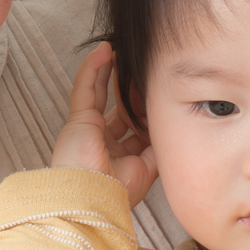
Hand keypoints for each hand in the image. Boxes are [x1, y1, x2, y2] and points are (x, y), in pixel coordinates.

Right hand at [54, 43, 157, 205]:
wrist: (91, 200)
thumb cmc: (116, 192)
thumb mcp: (148, 169)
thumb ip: (158, 147)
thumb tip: (172, 127)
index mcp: (119, 156)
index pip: (134, 125)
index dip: (145, 108)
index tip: (158, 91)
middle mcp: (103, 142)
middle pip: (118, 106)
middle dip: (130, 88)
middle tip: (143, 68)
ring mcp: (88, 129)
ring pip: (100, 92)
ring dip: (110, 71)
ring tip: (121, 50)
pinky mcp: (77, 120)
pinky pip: (85, 88)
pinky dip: (94, 68)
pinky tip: (105, 51)